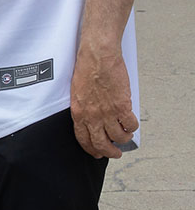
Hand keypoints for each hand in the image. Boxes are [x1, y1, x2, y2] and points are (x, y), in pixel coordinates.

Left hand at [70, 43, 136, 158]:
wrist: (98, 56)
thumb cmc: (86, 69)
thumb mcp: (76, 92)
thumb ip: (82, 107)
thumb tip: (89, 119)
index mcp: (78, 112)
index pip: (83, 139)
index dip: (91, 149)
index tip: (97, 153)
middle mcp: (92, 115)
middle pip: (101, 144)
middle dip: (110, 152)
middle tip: (115, 152)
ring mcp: (107, 112)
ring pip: (118, 137)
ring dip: (123, 138)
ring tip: (125, 134)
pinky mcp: (122, 106)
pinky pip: (130, 125)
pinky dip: (133, 127)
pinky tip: (131, 123)